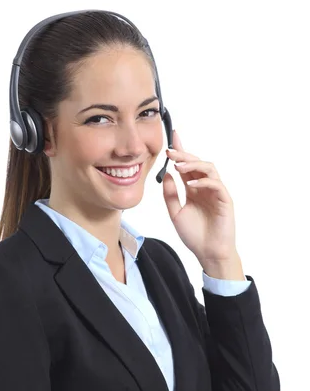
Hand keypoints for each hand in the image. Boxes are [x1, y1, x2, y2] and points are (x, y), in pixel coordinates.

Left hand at [162, 130, 238, 264]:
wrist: (208, 253)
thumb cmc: (194, 235)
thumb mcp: (175, 213)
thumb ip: (170, 195)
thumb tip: (166, 175)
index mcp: (193, 189)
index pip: (186, 166)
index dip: (180, 151)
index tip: (172, 138)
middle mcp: (205, 187)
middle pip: (197, 163)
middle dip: (184, 155)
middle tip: (171, 151)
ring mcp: (216, 192)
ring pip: (209, 169)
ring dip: (194, 165)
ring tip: (179, 166)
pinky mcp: (225, 200)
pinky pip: (216, 184)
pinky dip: (204, 181)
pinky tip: (192, 184)